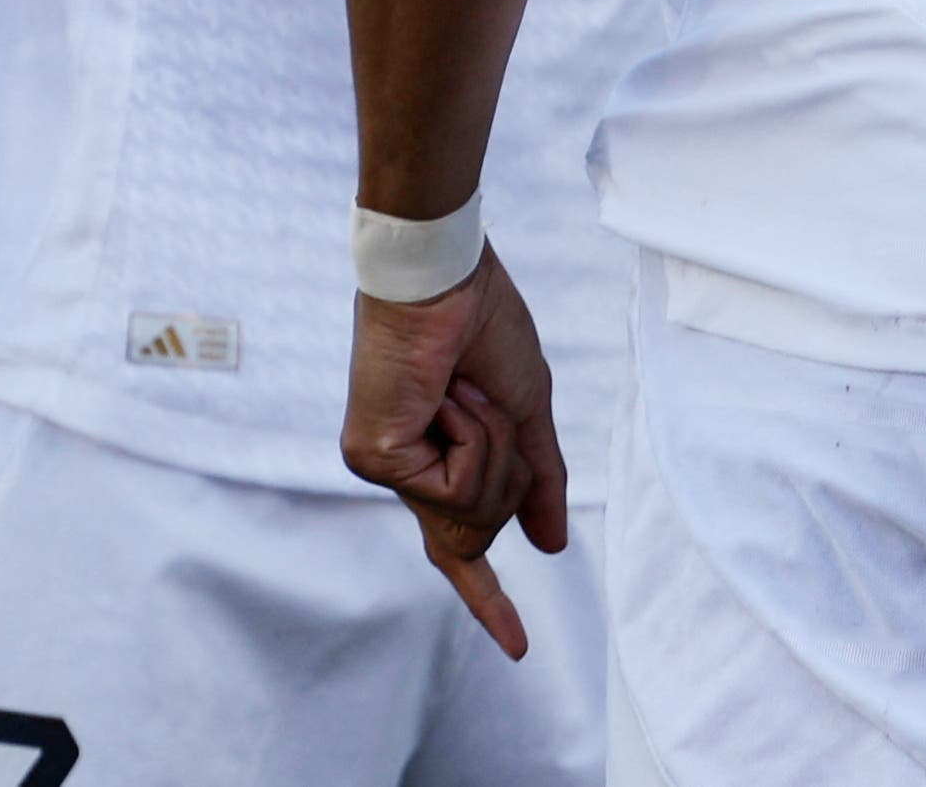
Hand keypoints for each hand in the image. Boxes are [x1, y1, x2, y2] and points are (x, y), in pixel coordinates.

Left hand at [339, 246, 568, 658]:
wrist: (448, 277)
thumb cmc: (483, 328)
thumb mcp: (528, 411)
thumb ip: (539, 480)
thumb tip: (550, 545)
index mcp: (438, 464)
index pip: (461, 551)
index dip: (490, 602)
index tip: (517, 649)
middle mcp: (407, 474)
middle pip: (484, 527)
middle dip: (510, 467)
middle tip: (486, 395)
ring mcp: (387, 469)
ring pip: (475, 510)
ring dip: (493, 446)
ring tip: (464, 389)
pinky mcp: (375, 458)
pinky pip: (455, 484)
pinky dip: (471, 435)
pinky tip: (445, 394)